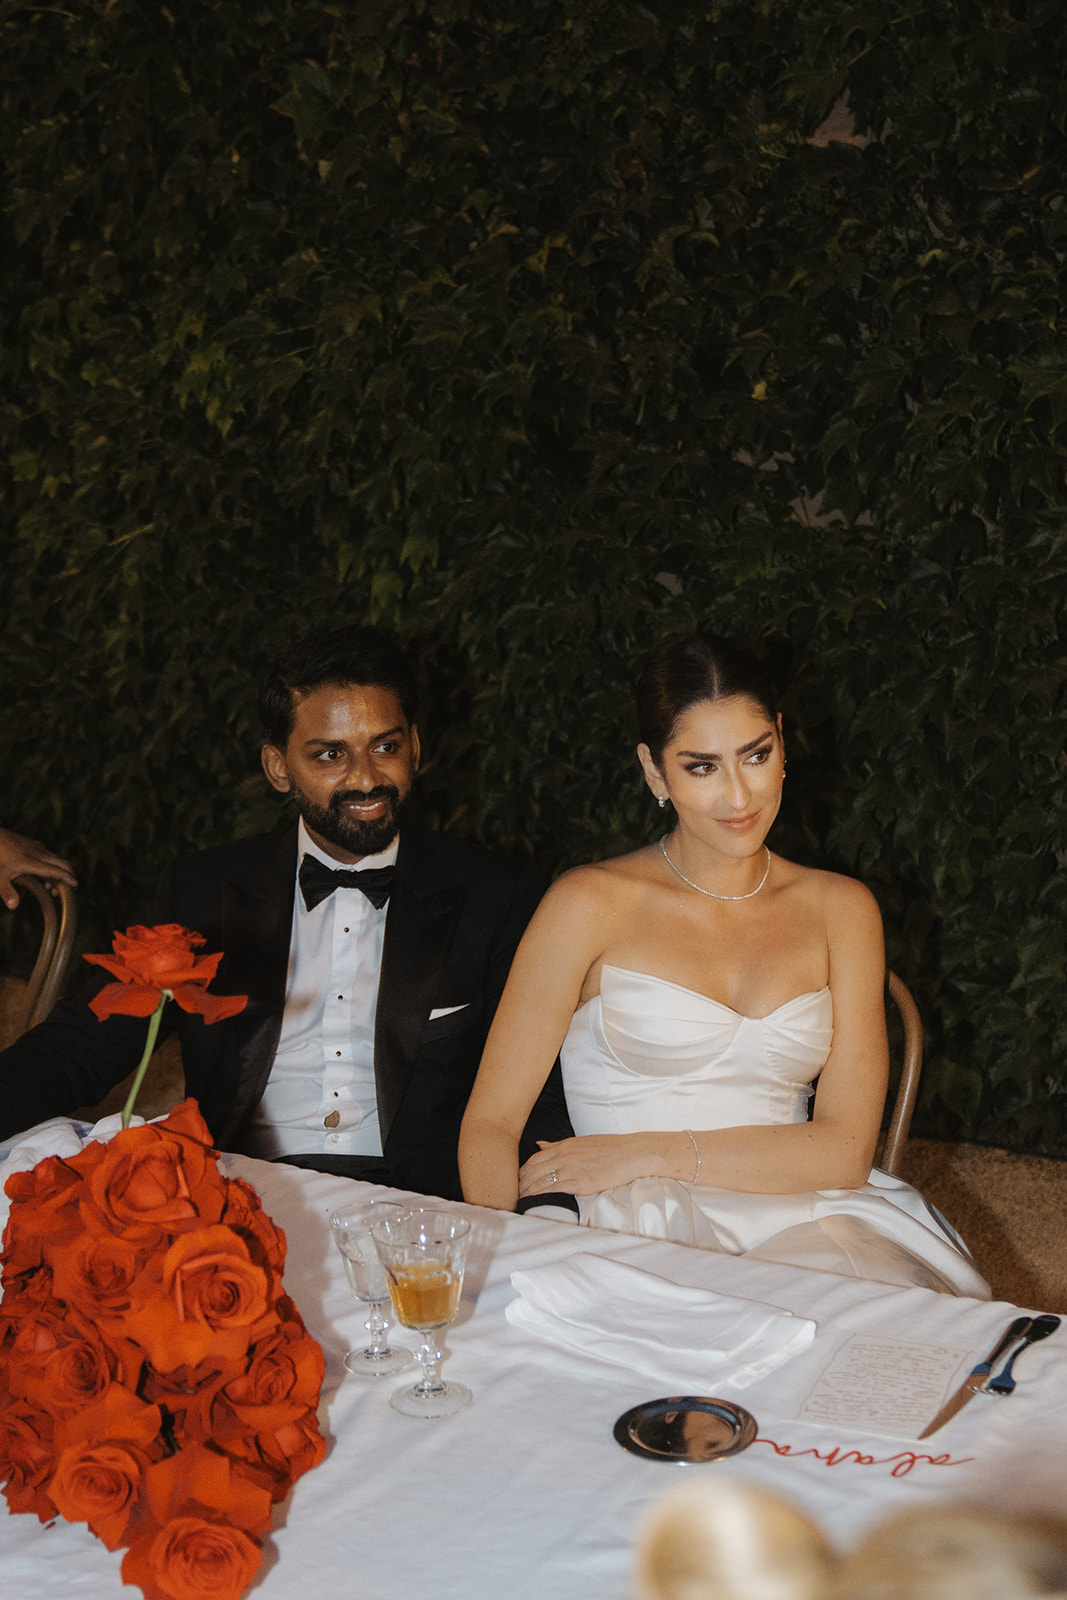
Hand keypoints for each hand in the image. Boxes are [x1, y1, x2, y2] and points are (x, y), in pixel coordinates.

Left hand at [0, 829, 77, 910]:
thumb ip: (6, 891)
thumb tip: (14, 906)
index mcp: (29, 862)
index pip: (52, 870)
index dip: (65, 877)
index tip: (75, 884)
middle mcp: (37, 853)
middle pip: (60, 862)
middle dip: (69, 873)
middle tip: (71, 887)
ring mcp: (37, 847)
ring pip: (56, 858)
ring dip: (60, 870)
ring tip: (52, 887)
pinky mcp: (35, 844)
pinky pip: (50, 854)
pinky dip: (53, 864)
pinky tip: (44, 873)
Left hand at [518, 1133, 669, 1198]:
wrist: (633, 1153)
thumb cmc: (610, 1148)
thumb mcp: (581, 1141)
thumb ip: (558, 1145)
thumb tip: (539, 1144)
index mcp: (565, 1145)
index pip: (534, 1159)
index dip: (521, 1171)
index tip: (516, 1180)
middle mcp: (565, 1156)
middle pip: (532, 1169)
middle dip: (519, 1182)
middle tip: (511, 1193)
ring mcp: (572, 1169)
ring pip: (539, 1180)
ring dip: (526, 1191)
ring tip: (517, 1200)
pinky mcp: (581, 1183)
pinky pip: (554, 1189)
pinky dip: (539, 1195)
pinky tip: (532, 1201)